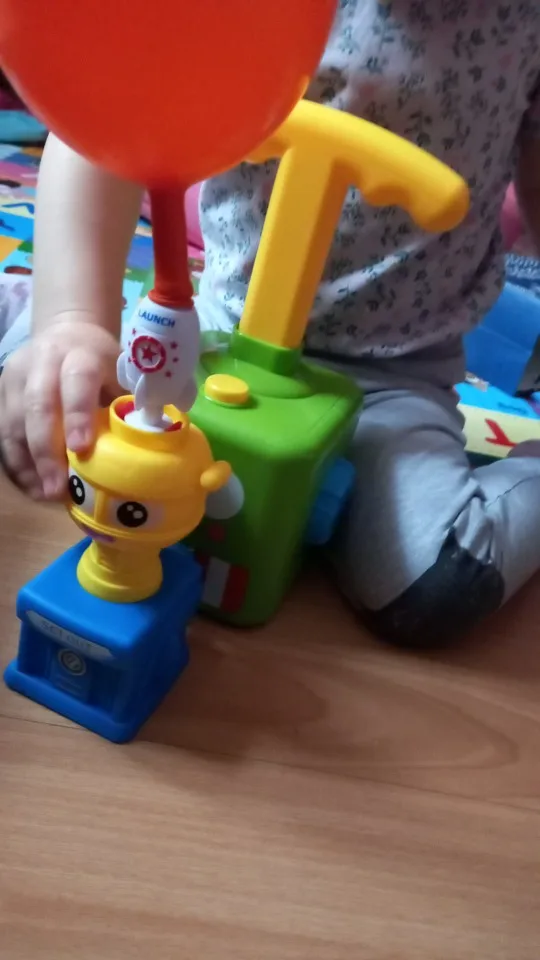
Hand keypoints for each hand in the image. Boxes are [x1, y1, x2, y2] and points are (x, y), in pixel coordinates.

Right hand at [0, 318, 120, 499]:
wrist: (67, 330)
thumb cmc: (102, 361)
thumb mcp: (121, 372)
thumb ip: (126, 404)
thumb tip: (141, 447)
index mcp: (80, 353)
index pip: (77, 380)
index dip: (78, 414)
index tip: (81, 449)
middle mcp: (42, 362)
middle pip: (38, 406)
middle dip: (46, 451)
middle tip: (57, 488)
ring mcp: (16, 377)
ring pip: (14, 423)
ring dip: (29, 463)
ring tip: (46, 494)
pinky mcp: (2, 393)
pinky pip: (4, 433)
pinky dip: (18, 463)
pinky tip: (33, 486)